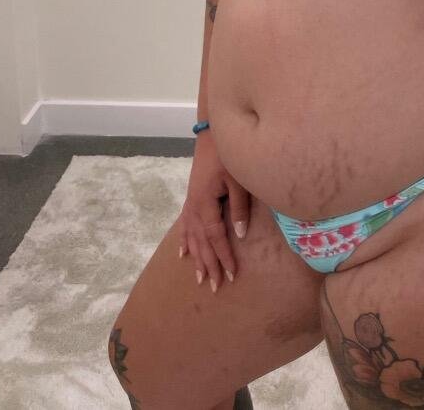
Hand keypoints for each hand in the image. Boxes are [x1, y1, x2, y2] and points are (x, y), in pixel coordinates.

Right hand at [177, 133, 251, 292]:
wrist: (211, 135)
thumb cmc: (227, 156)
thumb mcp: (238, 180)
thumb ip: (239, 207)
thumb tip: (241, 235)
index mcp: (205, 203)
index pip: (216, 237)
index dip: (224, 256)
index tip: (232, 275)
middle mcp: (194, 207)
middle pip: (202, 242)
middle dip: (210, 265)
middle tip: (216, 287)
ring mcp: (190, 203)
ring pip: (191, 237)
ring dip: (197, 258)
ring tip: (200, 279)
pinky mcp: (191, 199)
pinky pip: (185, 225)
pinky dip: (184, 241)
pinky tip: (183, 254)